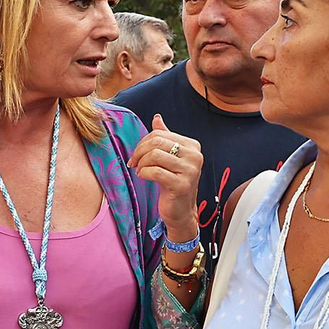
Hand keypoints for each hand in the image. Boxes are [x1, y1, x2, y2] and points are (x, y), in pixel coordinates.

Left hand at [128, 114, 202, 241]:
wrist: (181, 211)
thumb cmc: (173, 183)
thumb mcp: (170, 158)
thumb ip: (165, 138)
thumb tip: (157, 118)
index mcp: (192, 146)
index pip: (160, 134)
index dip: (143, 142)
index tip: (136, 154)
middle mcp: (195, 156)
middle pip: (157, 142)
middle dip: (139, 151)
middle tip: (134, 162)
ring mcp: (190, 171)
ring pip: (155, 155)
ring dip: (141, 163)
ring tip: (140, 170)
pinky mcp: (182, 185)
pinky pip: (155, 172)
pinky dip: (145, 173)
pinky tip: (144, 177)